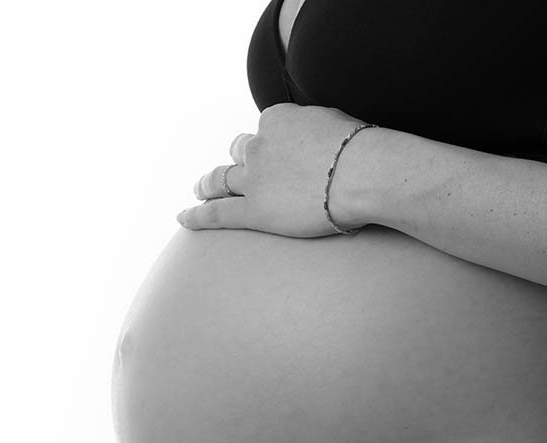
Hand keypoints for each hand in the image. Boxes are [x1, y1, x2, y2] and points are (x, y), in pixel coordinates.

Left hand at [177, 102, 368, 235]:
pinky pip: (217, 212)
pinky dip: (197, 215)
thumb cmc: (361, 150)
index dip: (271, 144)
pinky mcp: (255, 210)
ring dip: (208, 184)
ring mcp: (254, 179)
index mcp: (277, 121)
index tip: (279, 153)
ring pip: (222, 180)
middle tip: (229, 170)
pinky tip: (183, 217)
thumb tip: (322, 136)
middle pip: (240, 153)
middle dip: (236, 160)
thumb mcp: (336, 122)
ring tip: (200, 190)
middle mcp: (259, 146)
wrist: (363, 173)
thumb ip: (318, 128)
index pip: (267, 131)